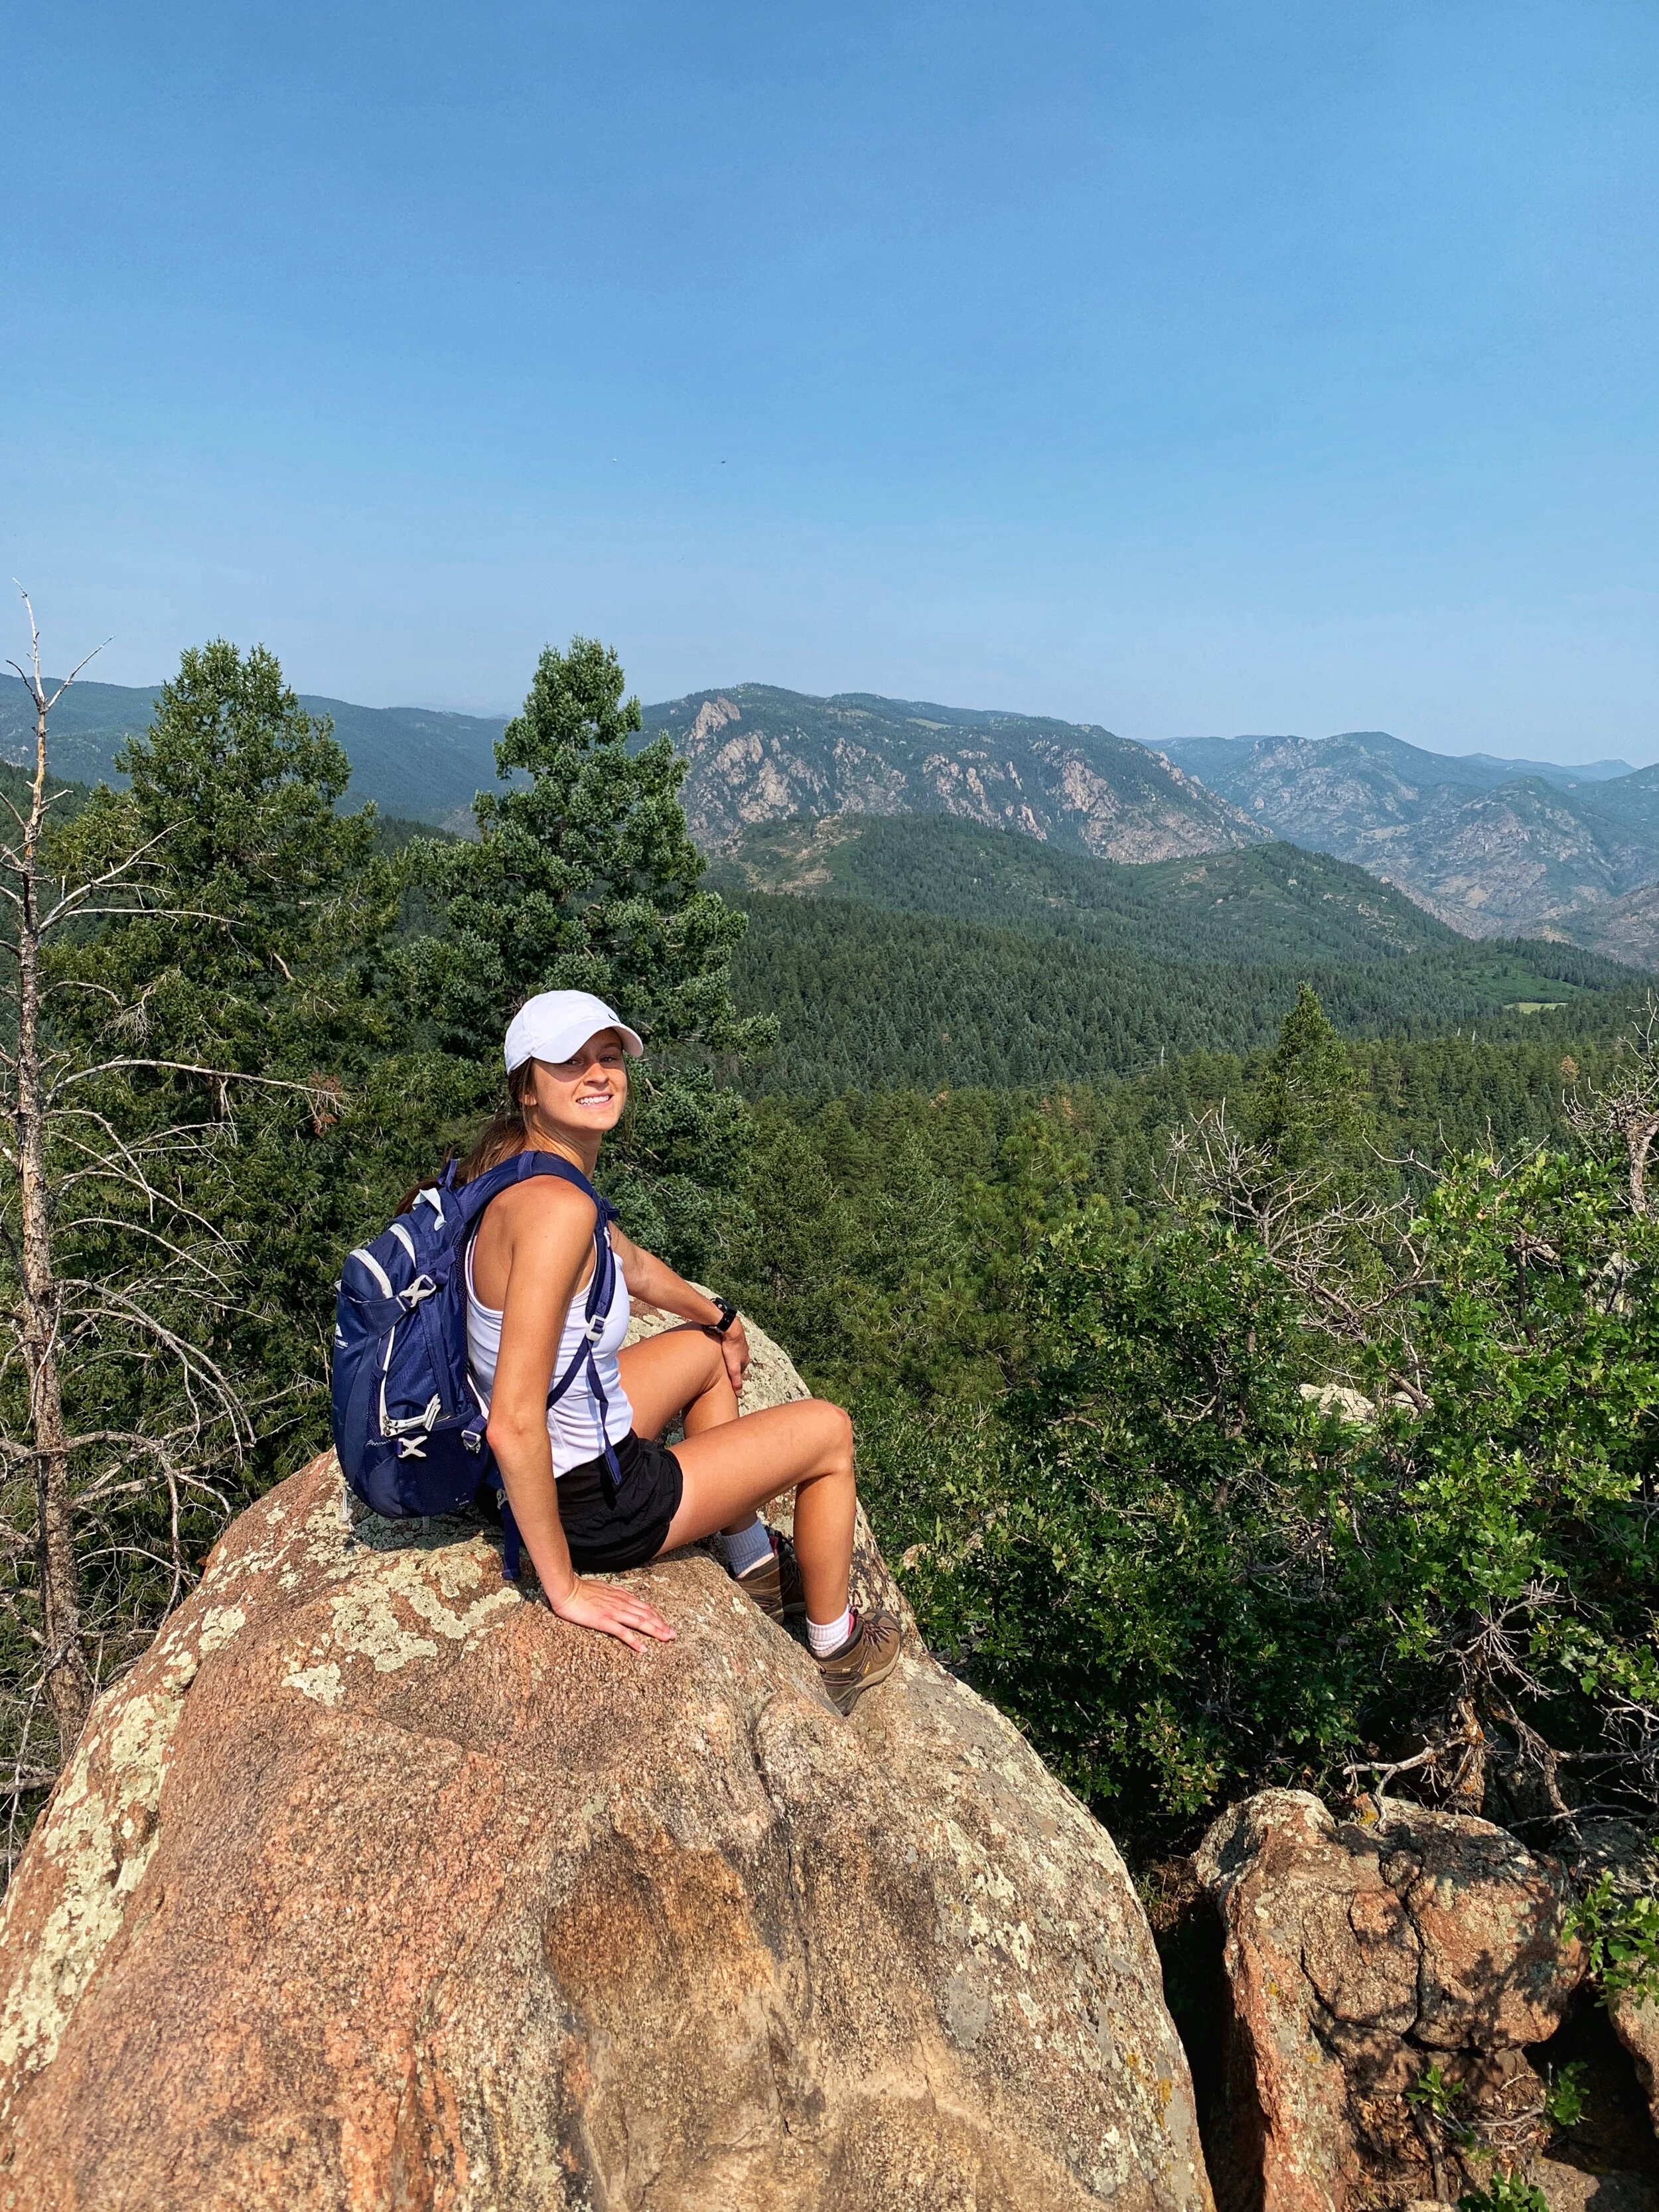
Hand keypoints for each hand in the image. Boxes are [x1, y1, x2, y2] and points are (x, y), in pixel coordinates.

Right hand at [546, 1574, 675, 1653]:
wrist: (567, 1590)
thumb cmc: (582, 1590)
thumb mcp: (604, 1589)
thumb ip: (616, 1594)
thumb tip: (625, 1597)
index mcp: (621, 1596)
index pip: (644, 1606)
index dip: (657, 1615)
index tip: (666, 1623)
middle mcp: (621, 1603)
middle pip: (647, 1615)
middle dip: (662, 1625)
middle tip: (673, 1634)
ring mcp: (614, 1612)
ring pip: (640, 1622)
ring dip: (655, 1631)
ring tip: (666, 1639)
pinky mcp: (604, 1621)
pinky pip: (623, 1632)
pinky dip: (635, 1641)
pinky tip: (643, 1649)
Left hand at [719, 1313, 750, 1396]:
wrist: (729, 1327)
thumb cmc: (731, 1347)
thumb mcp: (733, 1367)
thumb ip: (736, 1380)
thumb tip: (739, 1394)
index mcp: (746, 1357)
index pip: (740, 1369)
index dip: (733, 1373)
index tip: (726, 1375)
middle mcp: (744, 1349)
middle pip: (736, 1360)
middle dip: (730, 1364)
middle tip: (721, 1367)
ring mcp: (738, 1341)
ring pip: (732, 1351)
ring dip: (726, 1355)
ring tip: (718, 1358)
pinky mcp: (731, 1334)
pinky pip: (727, 1343)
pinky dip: (723, 1346)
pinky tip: (716, 1347)